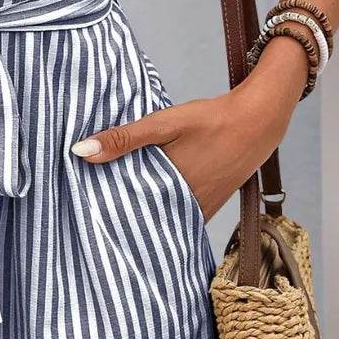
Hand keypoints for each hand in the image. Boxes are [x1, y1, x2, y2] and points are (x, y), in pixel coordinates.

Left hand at [70, 87, 290, 222]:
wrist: (258, 122)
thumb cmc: (210, 120)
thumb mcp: (163, 124)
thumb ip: (124, 139)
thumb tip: (81, 151)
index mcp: (170, 190)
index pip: (126, 211)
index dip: (103, 211)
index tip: (81, 210)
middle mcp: (186, 207)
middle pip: (142, 217)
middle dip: (119, 215)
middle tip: (90, 210)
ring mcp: (200, 209)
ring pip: (161, 218)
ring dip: (141, 212)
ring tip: (111, 207)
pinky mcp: (209, 205)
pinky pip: (179, 215)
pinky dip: (162, 209)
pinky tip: (146, 199)